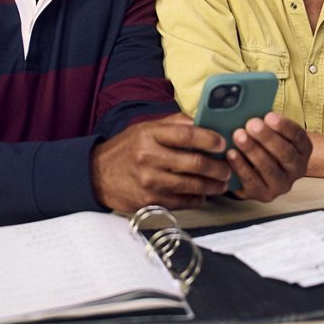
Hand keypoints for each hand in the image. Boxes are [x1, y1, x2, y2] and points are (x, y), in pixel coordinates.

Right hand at [90, 114, 230, 212]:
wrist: (97, 176)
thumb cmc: (125, 149)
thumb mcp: (144, 128)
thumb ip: (173, 123)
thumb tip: (201, 121)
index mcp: (149, 135)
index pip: (187, 135)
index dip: (209, 139)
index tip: (222, 142)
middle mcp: (149, 158)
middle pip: (194, 163)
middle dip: (217, 166)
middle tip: (227, 167)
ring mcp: (150, 182)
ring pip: (192, 185)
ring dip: (212, 185)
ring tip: (221, 182)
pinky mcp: (150, 202)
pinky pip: (183, 202)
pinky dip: (198, 198)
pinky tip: (203, 193)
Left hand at [224, 112, 311, 202]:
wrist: (260, 171)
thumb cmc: (265, 144)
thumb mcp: (270, 131)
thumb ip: (265, 122)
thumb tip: (250, 107)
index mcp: (303, 149)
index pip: (298, 136)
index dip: (284, 126)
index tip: (269, 115)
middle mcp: (297, 168)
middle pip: (285, 153)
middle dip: (267, 137)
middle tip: (252, 124)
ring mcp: (282, 184)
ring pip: (269, 168)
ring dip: (252, 150)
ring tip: (238, 136)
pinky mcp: (265, 194)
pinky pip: (252, 181)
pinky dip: (240, 166)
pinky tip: (231, 154)